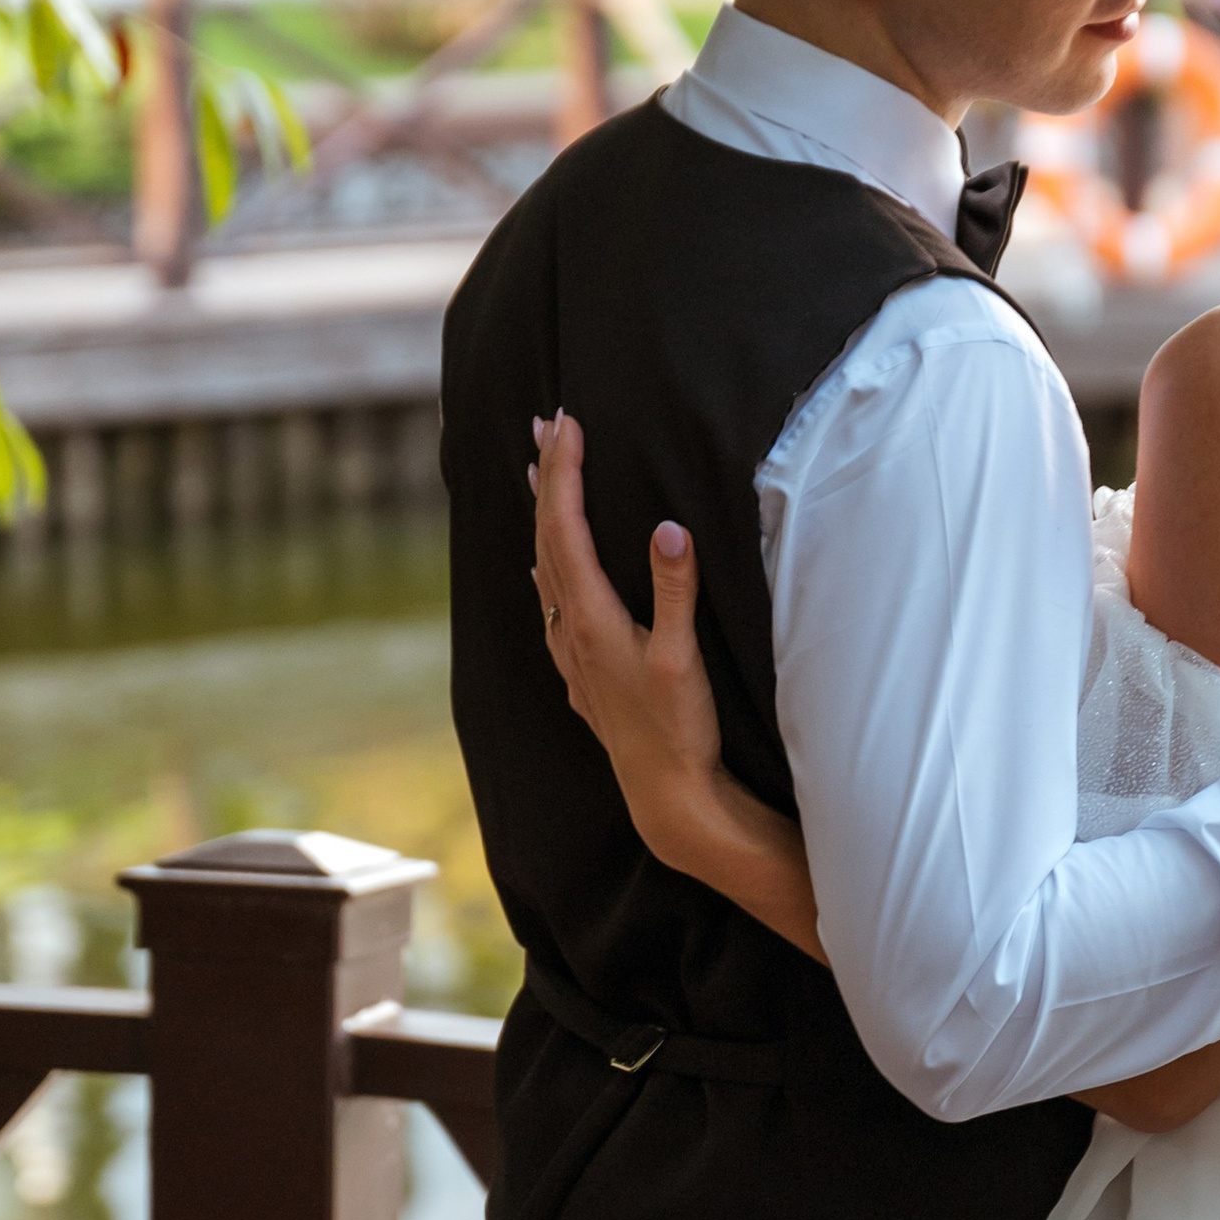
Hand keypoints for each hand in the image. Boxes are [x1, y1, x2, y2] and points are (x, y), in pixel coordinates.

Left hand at [531, 412, 723, 857]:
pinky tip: (545, 564)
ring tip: (536, 473)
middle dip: (546, 477)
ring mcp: (570, 651)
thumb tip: (667, 529)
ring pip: (544, 565)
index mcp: (590, 617)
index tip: (567, 424)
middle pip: (547, 536)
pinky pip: (551, 599)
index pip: (567, 526)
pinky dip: (548, 563)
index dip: (565, 472)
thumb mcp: (683, 658)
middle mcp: (569, 629)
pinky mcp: (581, 669)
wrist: (665, 795)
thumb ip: (675, 591)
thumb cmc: (678, 730)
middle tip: (544, 425)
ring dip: (543, 514)